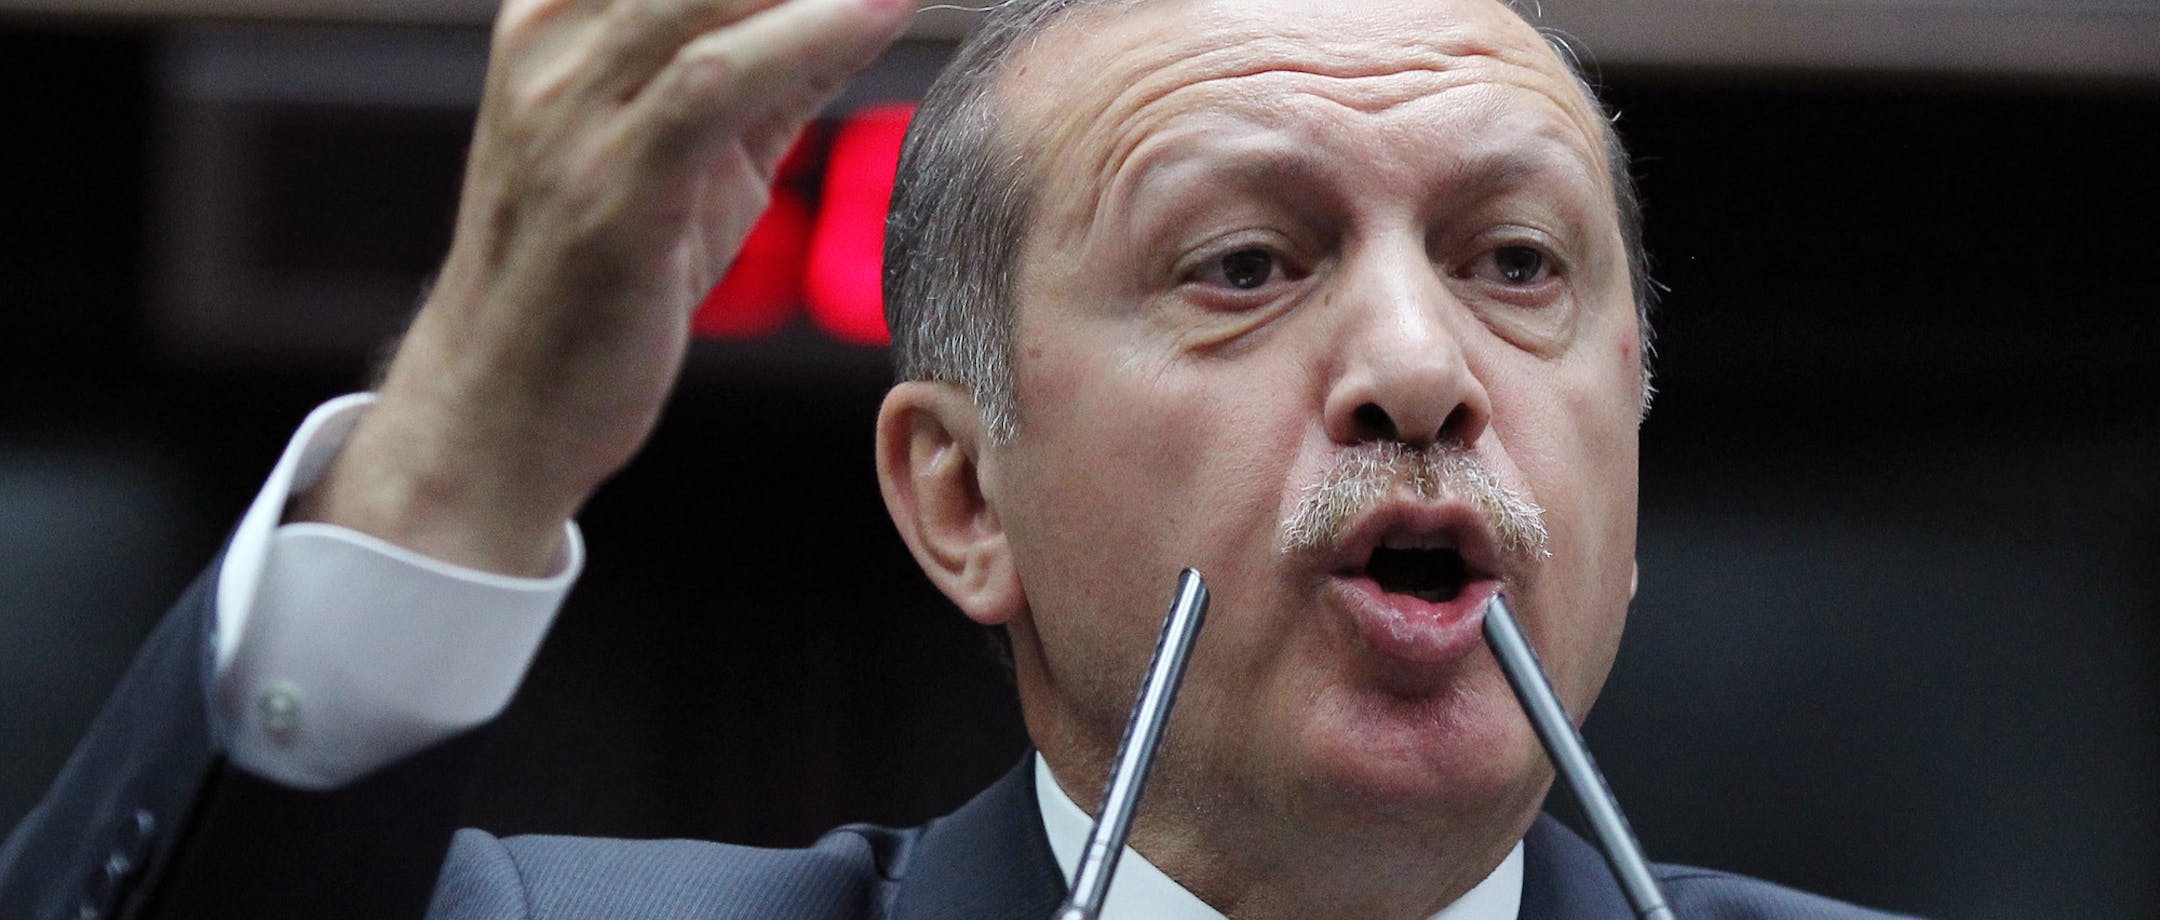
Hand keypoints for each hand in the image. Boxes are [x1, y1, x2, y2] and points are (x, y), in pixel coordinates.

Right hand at [294, 0, 912, 573]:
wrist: (503, 402)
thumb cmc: (602, 273)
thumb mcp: (691, 148)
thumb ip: (771, 67)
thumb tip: (871, 1)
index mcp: (557, 10)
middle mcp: (550, 39)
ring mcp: (569, 110)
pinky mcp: (610, 189)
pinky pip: (712, 80)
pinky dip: (808, 33)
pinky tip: (884, 8)